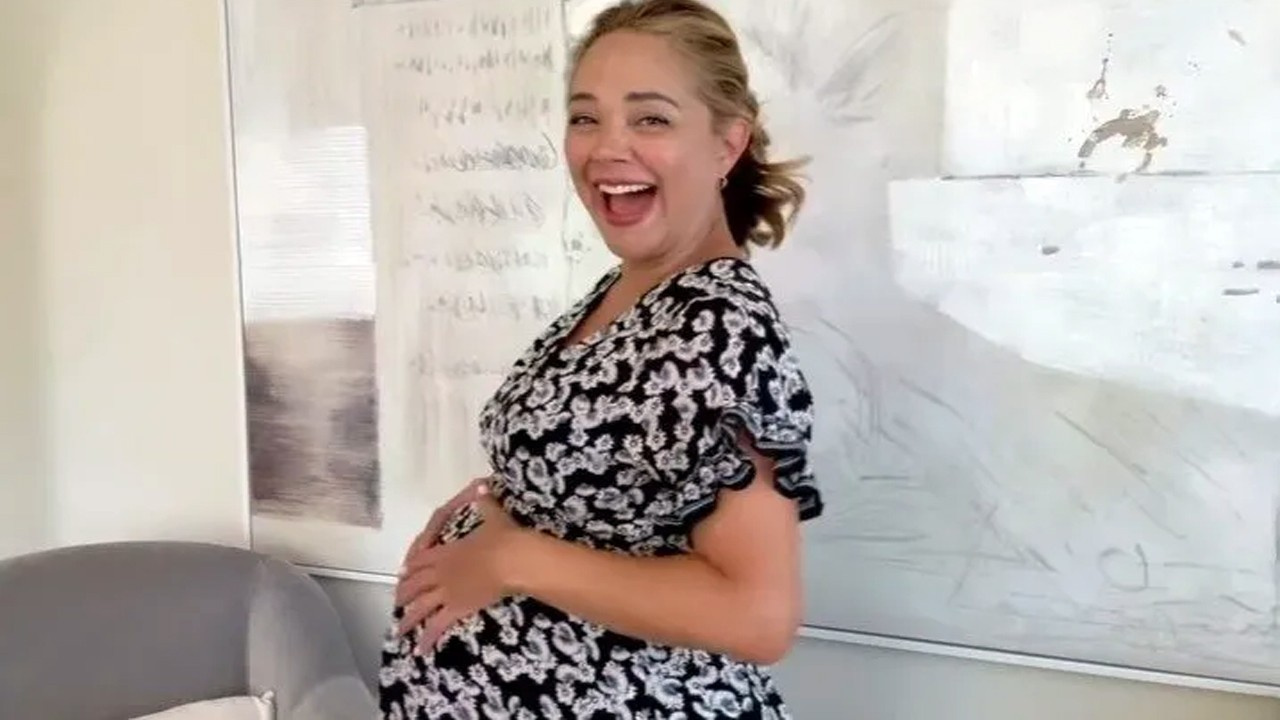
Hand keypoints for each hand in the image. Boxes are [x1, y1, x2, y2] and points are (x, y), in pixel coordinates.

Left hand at [394, 482, 519, 650]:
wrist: (512, 558)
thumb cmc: (503, 538)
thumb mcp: (494, 517)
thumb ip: (486, 503)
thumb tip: (483, 485)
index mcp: (446, 550)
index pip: (421, 559)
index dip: (411, 566)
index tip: (403, 572)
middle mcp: (441, 571)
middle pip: (415, 584)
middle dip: (404, 593)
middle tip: (397, 602)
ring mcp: (447, 591)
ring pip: (420, 607)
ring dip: (408, 618)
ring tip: (399, 630)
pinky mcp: (457, 608)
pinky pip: (438, 625)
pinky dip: (427, 638)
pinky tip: (420, 650)